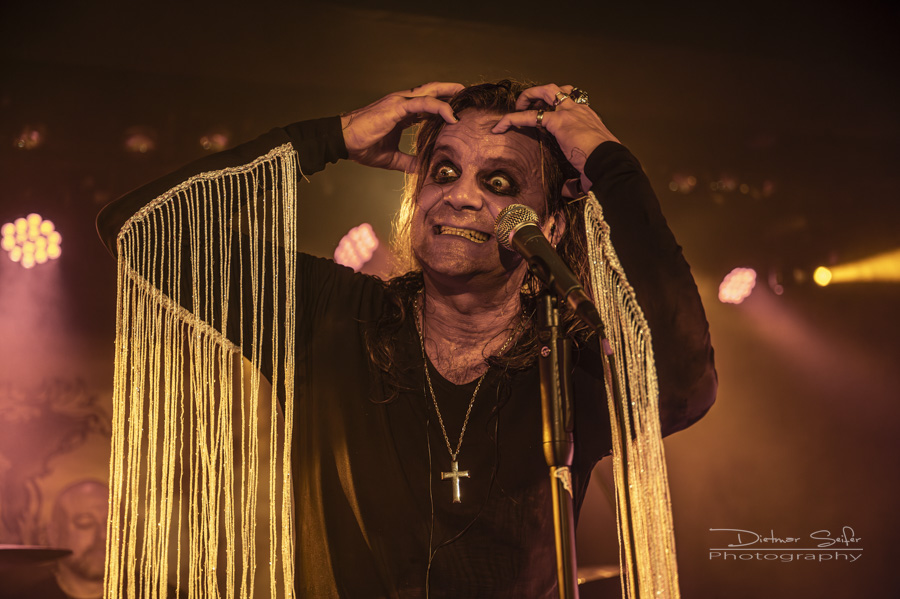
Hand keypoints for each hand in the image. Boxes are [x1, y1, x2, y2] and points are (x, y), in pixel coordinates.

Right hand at [340, 81, 463, 172]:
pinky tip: (453, 116)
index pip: (427, 105)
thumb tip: (422, 169)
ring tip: (466, 98)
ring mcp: (399, 102)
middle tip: (468, 95)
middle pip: (432, 92)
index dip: (444, 106)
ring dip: (450, 94)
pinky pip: (424, 103)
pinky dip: (440, 108)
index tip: (460, 113)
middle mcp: (402, 103)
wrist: (343, 141)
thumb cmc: (362, 147)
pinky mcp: (397, 107)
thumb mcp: (391, 158)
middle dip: (450, 92)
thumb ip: (407, 161)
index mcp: (401, 113)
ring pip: (431, 92)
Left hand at [491, 84, 618, 191]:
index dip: (556, 105)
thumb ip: (575, 180)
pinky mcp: (557, 121)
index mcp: (587, 119)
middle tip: (526, 103)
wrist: (609, 162)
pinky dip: (512, 119)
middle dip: (539, 93)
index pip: (569, 103)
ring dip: (528, 96)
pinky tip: (500, 127)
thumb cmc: (603, 167)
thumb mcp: (589, 170)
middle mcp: (578, 111)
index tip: (547, 113)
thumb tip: (567, 190)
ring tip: (516, 106)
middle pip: (557, 90)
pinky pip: (529, 115)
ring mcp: (568, 113)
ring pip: (546, 91)